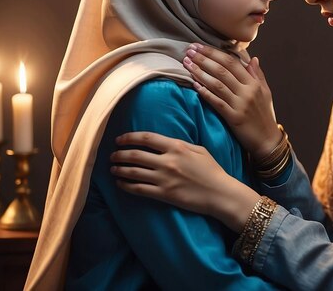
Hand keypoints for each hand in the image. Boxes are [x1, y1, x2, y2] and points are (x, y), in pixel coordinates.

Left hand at [110, 131, 259, 231]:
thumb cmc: (212, 170)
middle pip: (135, 155)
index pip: (146, 138)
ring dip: (119, 169)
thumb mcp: (199, 150)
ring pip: (133, 172)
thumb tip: (164, 143)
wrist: (220, 193)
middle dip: (120, 154)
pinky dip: (125, 185)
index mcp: (176, 147)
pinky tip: (120, 183)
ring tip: (113, 168)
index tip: (119, 139)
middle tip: (112, 155)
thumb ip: (180, 145)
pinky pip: (138, 189)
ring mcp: (164, 179)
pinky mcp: (163, 194)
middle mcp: (167, 161)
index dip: (129, 137)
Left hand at [183, 44, 282, 160]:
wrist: (268, 140)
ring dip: (200, 73)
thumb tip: (253, 59)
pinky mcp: (234, 118)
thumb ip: (258, 75)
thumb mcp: (265, 93)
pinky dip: (206, 93)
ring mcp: (240, 104)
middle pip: (222, 70)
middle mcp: (247, 91)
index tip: (199, 46)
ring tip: (187, 64)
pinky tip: (194, 85)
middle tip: (189, 51)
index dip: (214, 52)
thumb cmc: (265, 116)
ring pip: (217, 84)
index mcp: (253, 83)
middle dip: (204, 59)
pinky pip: (217, 102)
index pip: (232, 62)